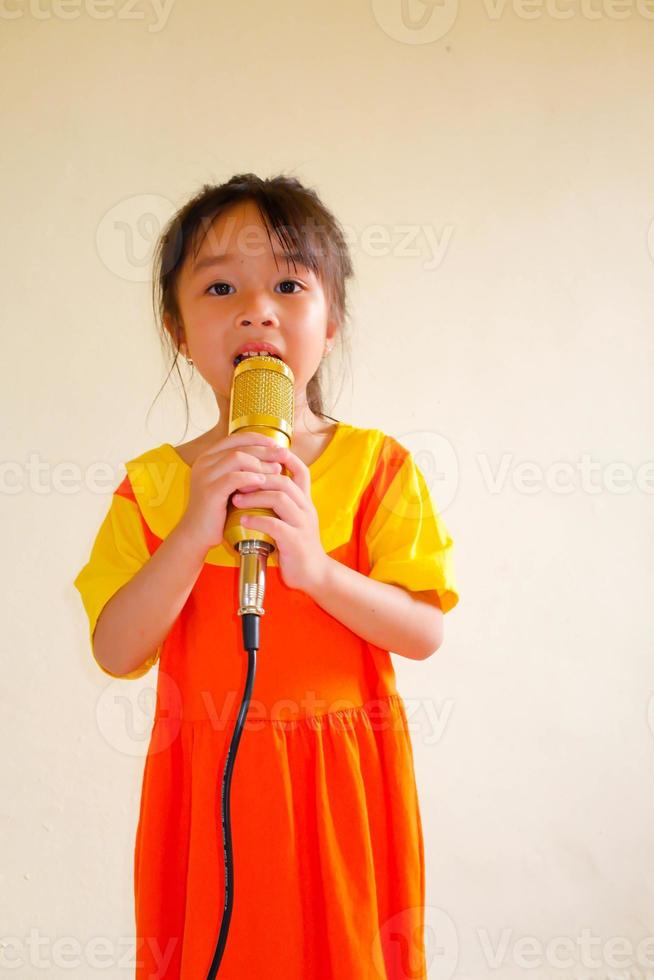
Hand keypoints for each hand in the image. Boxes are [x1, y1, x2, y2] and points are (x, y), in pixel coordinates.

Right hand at [176, 431, 284, 552]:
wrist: (198, 533)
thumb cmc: (219, 509)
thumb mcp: (230, 483)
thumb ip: (243, 468)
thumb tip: (273, 457)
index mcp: (209, 456)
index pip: (235, 438)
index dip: (258, 438)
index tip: (276, 444)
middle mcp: (204, 462)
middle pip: (239, 447)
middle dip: (265, 450)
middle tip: (284, 454)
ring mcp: (205, 476)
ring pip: (237, 458)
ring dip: (260, 464)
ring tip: (276, 470)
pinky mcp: (209, 492)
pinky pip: (233, 478)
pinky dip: (250, 478)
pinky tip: (263, 482)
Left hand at [230, 445, 328, 593]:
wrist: (313, 574)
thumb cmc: (297, 545)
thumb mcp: (293, 519)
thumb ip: (281, 503)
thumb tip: (258, 486)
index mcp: (305, 501)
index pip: (301, 470)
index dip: (285, 458)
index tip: (262, 452)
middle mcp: (306, 508)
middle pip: (284, 481)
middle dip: (258, 477)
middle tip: (237, 480)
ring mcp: (302, 524)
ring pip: (280, 498)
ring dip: (255, 496)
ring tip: (236, 500)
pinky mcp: (295, 541)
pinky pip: (275, 525)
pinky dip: (257, 520)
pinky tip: (243, 520)